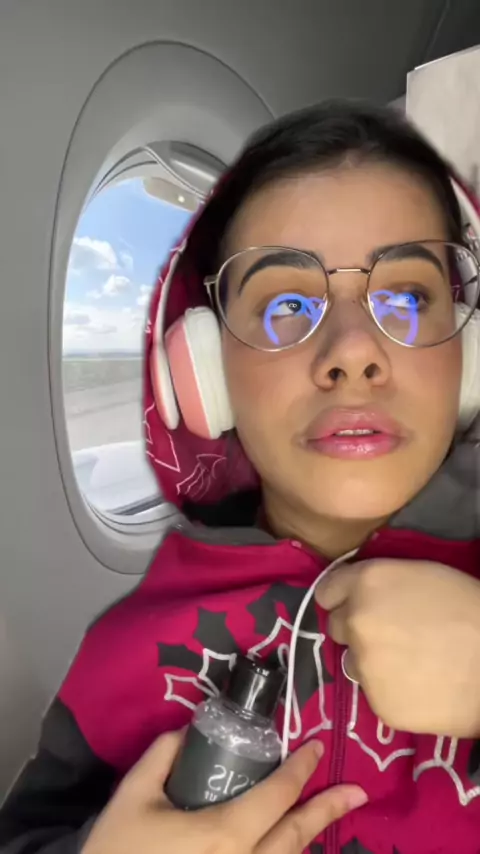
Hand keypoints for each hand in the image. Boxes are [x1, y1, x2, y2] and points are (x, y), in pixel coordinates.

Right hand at [82, 729, 366, 853]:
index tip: (316, 747)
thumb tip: (185, 733)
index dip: (299, 770)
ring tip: (334, 816)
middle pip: (296, 835)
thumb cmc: (119, 853)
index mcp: (226, 834)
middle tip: (358, 792)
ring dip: (312, 836)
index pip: (276, 795)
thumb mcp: (133, 796)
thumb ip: (162, 756)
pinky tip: (290, 847)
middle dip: (328, 809)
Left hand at [316, 558, 479, 736]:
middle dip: (358, 630)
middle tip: (393, 635)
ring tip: (411, 663)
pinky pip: (374, 693)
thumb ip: (381, 583)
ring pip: (353, 662)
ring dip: (371, 662)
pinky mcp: (378, 704)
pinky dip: (391, 690)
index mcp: (366, 583)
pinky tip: (421, 685)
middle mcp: (356, 622)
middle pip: (338, 627)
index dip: (343, 598)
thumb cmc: (469, 609)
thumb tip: (359, 595)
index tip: (357, 605)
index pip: (327, 591)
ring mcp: (364, 666)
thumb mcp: (421, 574)